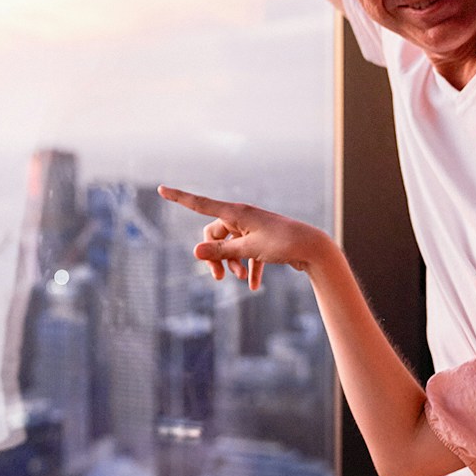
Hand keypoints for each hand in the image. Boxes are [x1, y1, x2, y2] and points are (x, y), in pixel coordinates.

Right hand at [158, 184, 338, 290]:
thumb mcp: (249, 249)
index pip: (200, 204)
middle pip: (214, 234)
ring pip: (230, 246)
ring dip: (231, 263)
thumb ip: (221, 251)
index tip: (161, 189)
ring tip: (239, 278)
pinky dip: (248, 268)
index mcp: (236, 212)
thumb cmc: (283, 244)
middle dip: (214, 256)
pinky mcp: (262, 240)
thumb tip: (195, 251)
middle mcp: (242, 217)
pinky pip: (247, 253)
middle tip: (218, 278)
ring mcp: (253, 228)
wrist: (314, 248)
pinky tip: (253, 286)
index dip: (180, 198)